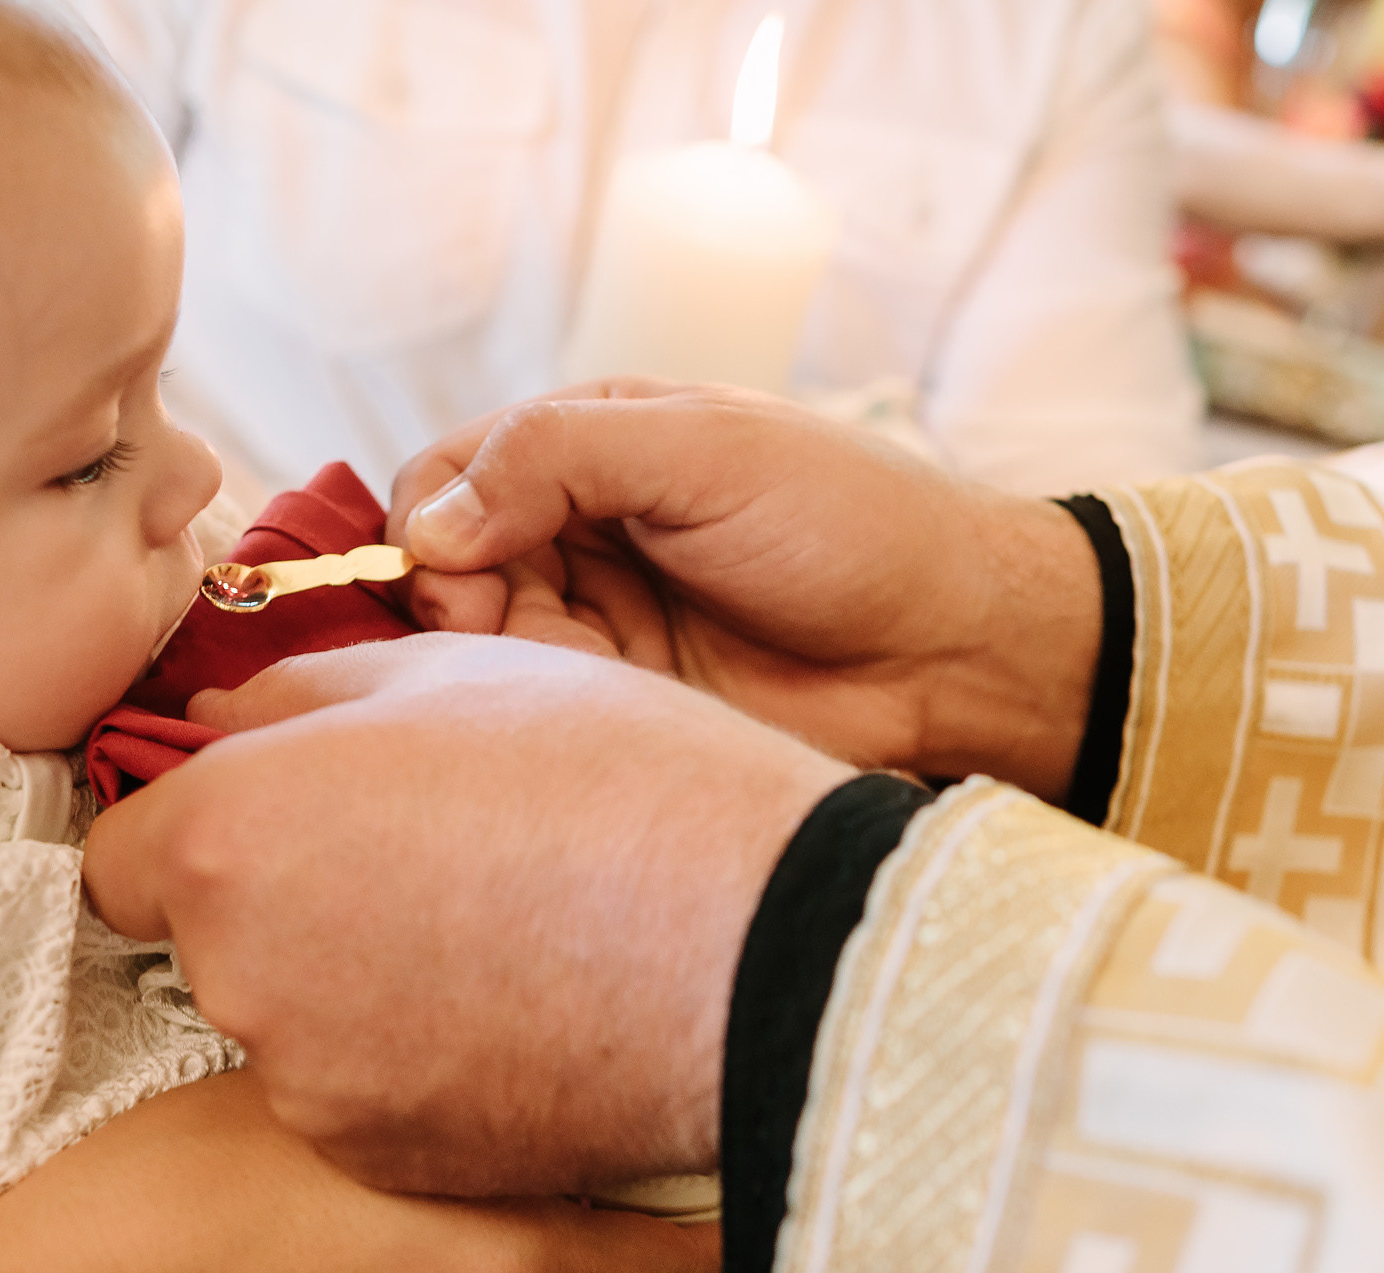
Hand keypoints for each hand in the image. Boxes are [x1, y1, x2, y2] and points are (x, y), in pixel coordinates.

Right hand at [0, 1072, 719, 1272]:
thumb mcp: (302, 1099)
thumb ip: (443, 1085)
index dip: (698, 1194)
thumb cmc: (146, 1197)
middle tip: (504, 1133)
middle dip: (569, 1215)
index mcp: (504, 1271)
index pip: (688, 1252)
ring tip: (386, 1211)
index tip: (687, 1137)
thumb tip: (523, 1050)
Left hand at [82, 635, 852, 1195]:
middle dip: (289, 909)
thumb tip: (219, 722)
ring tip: (494, 942)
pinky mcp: (391, 1162)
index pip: (122, 855)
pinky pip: (372, 1104)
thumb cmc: (615, 780)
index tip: (285, 823)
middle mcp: (235, 973)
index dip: (204, 831)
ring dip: (357, 993)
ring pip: (296, 1029)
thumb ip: (299, 696)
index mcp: (225, 833)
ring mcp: (311, 1085)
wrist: (757, 945)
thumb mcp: (454, 674)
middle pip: (214, 944)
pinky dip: (421, 1069)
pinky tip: (520, 1018)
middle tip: (426, 871)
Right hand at [393, 382, 1101, 802]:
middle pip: (444, 567)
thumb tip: (428, 524)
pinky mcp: (629, 710)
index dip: (426, 518)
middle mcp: (584, 533)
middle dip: (447, 596)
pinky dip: (539, 716)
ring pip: (481, 648)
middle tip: (485, 623)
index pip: (448, 474)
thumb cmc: (851, 523)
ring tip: (560, 670)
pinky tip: (584, 715)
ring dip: (494, 660)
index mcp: (595, 445)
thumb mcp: (704, 452)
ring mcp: (603, 625)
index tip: (448, 566)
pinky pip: (540, 715)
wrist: (957, 649)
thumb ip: (558, 458)